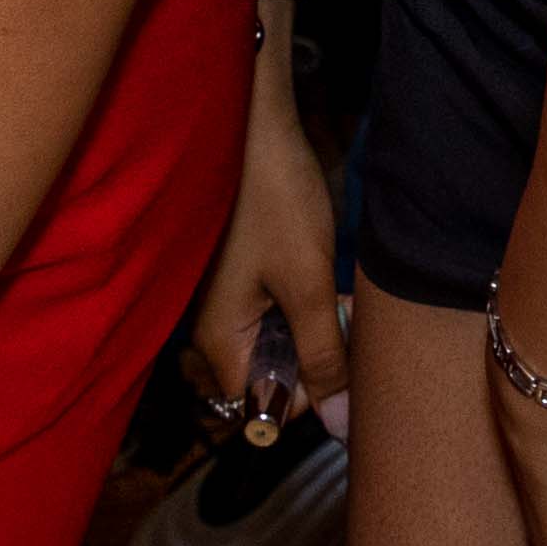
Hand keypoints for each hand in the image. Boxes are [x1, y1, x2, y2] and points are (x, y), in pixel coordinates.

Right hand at [183, 77, 350, 432]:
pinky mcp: (228, 271)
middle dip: (310, 358)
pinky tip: (318, 272)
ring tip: (336, 293)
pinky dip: (294, 302)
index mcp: (216, 338)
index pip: (257, 407)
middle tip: (342, 320)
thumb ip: (325, 359)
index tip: (339, 361)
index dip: (304, 397)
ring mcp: (213, 296)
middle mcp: (204, 326)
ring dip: (306, 328)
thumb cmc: (275, 197)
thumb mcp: (310, 284)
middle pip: (262, 375)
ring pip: (268, 340)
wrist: (249, 116)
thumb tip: (341, 429)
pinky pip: (262, 310)